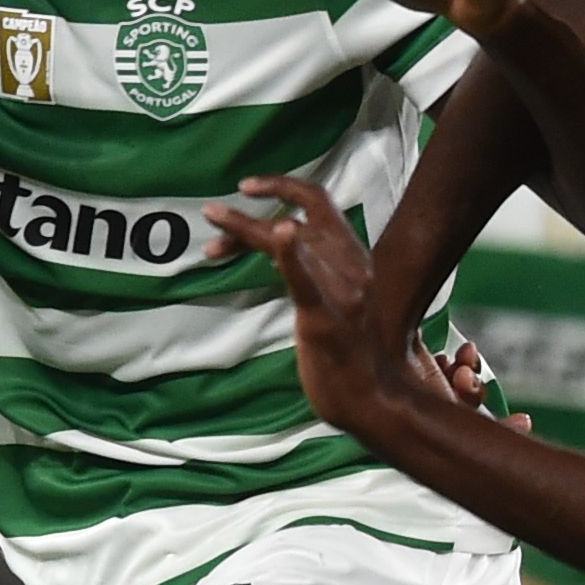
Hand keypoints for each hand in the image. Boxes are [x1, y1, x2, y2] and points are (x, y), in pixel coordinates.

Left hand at [215, 172, 457, 441]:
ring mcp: (340, 292)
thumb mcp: (336, 299)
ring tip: (213, 226)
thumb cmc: (346, 355)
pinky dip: (291, 255)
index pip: (320, 203)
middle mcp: (352, 266)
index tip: (248, 187)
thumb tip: (276, 247)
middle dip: (249, 217)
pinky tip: (281, 234)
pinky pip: (305, 280)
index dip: (283, 186)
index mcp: (355, 258)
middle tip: (212, 215)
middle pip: (295, 220)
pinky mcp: (324, 318)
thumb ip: (313, 270)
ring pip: (289, 242)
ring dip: (244, 229)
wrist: (371, 398)